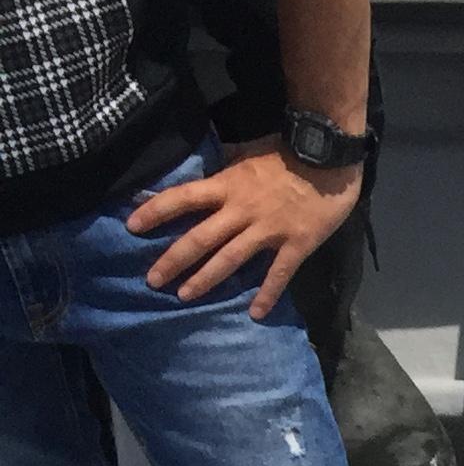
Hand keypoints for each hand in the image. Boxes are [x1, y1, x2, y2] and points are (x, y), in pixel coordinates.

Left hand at [128, 149, 359, 318]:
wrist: (328, 158)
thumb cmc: (286, 153)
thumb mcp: (247, 152)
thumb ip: (225, 165)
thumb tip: (202, 168)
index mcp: (227, 186)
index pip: (182, 198)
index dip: (155, 211)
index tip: (132, 226)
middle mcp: (241, 210)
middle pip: (200, 237)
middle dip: (174, 260)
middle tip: (152, 280)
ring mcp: (268, 230)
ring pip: (230, 258)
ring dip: (205, 279)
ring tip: (184, 296)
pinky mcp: (296, 244)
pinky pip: (278, 273)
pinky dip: (266, 294)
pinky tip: (255, 313)